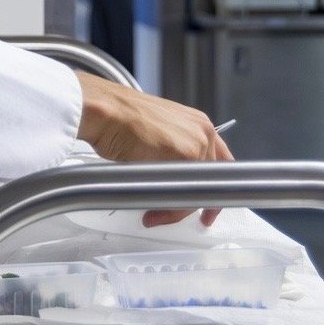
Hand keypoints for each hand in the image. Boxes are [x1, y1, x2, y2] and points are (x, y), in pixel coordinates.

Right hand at [74, 73, 230, 227]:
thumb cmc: (119, 118)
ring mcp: (197, 142)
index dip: (209, 189)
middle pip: (208, 181)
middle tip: (170, 214)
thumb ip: (173, 152)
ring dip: (175, 209)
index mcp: (198, 124)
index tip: (205, 207)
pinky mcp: (185, 154)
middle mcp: (203, 132)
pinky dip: (169, 208)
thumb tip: (172, 178)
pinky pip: (184, 193)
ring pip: (196, 190)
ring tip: (154, 214)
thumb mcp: (156, 131)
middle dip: (187, 204)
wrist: (104, 110)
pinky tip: (153, 207)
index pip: (219, 164)